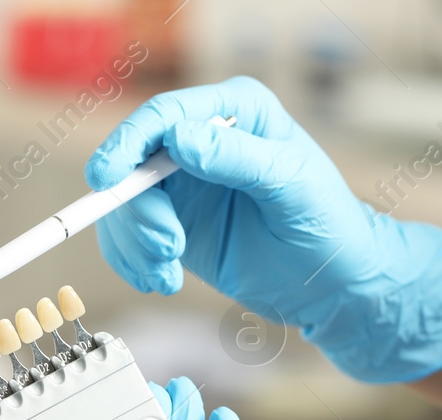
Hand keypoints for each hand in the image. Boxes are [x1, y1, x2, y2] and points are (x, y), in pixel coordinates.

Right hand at [87, 76, 441, 383]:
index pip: (164, 116)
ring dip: (135, 243)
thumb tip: (179, 139)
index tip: (108, 180)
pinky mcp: (175, 223)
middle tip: (166, 250)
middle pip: (132, 162)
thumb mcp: (290, 186)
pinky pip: (131, 236)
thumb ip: (238, 158)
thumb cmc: (327, 227)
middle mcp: (203, 141)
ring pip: (125, 204)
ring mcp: (185, 183)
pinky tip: (163, 280)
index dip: (127, 144)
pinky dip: (134, 261)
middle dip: (136, 211)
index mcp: (235, 111)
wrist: (334, 284)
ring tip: (167, 273)